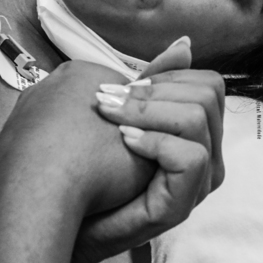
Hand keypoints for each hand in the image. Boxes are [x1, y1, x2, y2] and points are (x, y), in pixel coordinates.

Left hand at [0, 60, 154, 217]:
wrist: (34, 195)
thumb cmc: (95, 165)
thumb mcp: (145, 148)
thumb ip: (159, 125)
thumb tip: (161, 115)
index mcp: (86, 72)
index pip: (125, 93)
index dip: (140, 121)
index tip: (143, 146)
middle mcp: (52, 80)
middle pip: (93, 106)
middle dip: (105, 130)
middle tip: (116, 164)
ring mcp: (26, 106)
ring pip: (65, 125)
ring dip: (77, 144)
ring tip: (89, 176)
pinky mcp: (8, 134)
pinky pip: (40, 143)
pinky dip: (52, 157)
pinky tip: (62, 179)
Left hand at [72, 37, 225, 262]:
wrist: (53, 219)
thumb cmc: (80, 168)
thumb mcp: (124, 114)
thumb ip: (154, 83)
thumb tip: (184, 43)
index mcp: (196, 136)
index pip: (209, 86)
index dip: (168, 77)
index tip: (127, 86)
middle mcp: (206, 159)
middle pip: (208, 96)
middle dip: (157, 92)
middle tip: (113, 101)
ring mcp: (196, 184)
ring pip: (199, 120)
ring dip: (150, 112)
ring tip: (113, 120)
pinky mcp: (180, 206)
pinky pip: (191, 157)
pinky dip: (155, 142)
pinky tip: (124, 141)